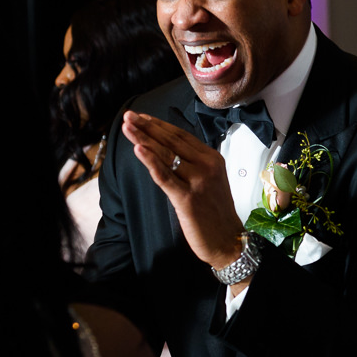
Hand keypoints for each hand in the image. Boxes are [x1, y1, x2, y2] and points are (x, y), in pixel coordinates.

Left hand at [121, 112, 244, 271]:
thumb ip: (193, 163)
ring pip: (166, 155)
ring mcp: (197, 181)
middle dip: (147, 127)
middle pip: (171, 141)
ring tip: (128, 127)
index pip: (181, 135)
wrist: (228, 240)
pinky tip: (138, 149)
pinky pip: (165, 176)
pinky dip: (150, 161)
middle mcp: (206, 165)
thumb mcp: (210, 179)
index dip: (159, 125)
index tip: (142, 117)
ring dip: (143, 139)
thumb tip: (168, 150)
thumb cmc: (216, 212)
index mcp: (211, 158)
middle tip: (129, 116)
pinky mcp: (187, 198)